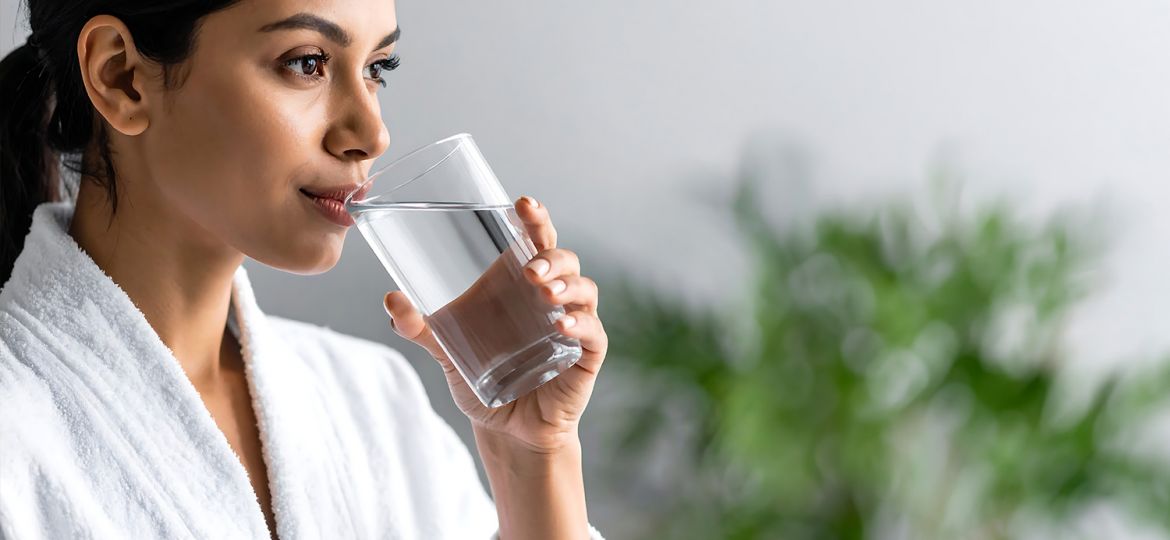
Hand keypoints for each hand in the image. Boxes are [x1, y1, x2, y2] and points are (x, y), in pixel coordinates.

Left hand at [383, 195, 606, 453]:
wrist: (507, 430)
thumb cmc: (483, 379)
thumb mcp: (446, 351)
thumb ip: (419, 327)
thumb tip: (391, 299)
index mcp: (520, 285)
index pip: (535, 241)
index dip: (535, 219)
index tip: (523, 203)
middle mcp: (551, 298)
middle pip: (565, 259)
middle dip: (550, 256)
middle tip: (528, 269)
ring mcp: (573, 324)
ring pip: (584, 289)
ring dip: (567, 284)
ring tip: (544, 292)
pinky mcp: (586, 355)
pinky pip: (592, 331)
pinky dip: (579, 323)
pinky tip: (560, 325)